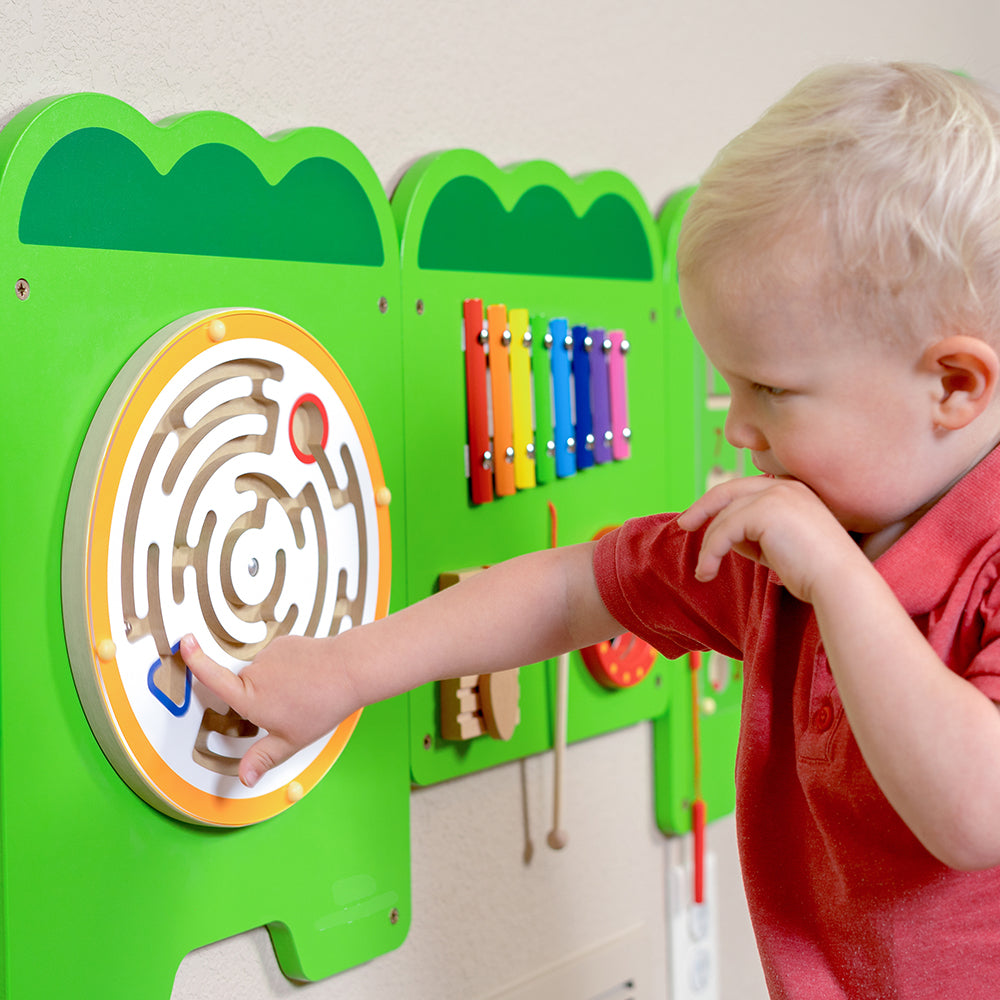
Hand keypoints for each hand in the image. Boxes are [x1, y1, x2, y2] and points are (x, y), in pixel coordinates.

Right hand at [180, 632, 357, 787]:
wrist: (349, 670)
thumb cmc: (322, 706)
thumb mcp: (290, 741)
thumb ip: (262, 758)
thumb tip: (244, 779)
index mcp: (251, 698)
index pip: (214, 679)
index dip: (195, 661)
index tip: (183, 643)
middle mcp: (255, 672)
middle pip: (244, 687)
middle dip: (258, 698)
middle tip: (287, 708)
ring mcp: (269, 654)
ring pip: (262, 673)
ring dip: (275, 682)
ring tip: (302, 692)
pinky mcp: (283, 642)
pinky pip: (277, 659)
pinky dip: (286, 667)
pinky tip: (306, 676)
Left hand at [675, 476, 862, 603]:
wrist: (840, 583)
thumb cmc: (815, 574)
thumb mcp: (780, 547)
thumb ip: (755, 534)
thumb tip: (725, 535)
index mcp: (794, 489)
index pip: (746, 489)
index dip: (720, 502)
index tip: (699, 517)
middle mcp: (785, 486)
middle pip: (729, 491)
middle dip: (703, 508)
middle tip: (683, 525)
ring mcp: (775, 495)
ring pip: (724, 516)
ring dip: (709, 545)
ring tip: (704, 571)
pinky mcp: (765, 511)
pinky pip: (724, 531)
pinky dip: (710, 552)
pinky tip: (707, 571)